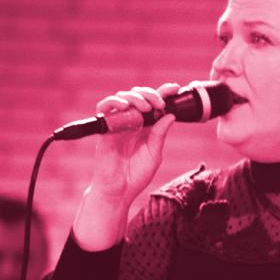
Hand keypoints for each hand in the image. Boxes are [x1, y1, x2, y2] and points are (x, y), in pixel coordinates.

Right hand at [73, 84, 179, 247]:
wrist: (119, 191)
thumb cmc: (136, 175)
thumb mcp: (154, 153)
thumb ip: (160, 134)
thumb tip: (170, 115)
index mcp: (145, 127)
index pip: (153, 104)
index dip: (163, 93)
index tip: (175, 88)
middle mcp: (131, 123)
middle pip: (138, 96)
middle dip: (150, 94)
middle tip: (160, 103)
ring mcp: (117, 124)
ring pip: (122, 98)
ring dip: (135, 97)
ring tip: (146, 107)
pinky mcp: (104, 129)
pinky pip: (104, 108)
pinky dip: (114, 102)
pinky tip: (126, 106)